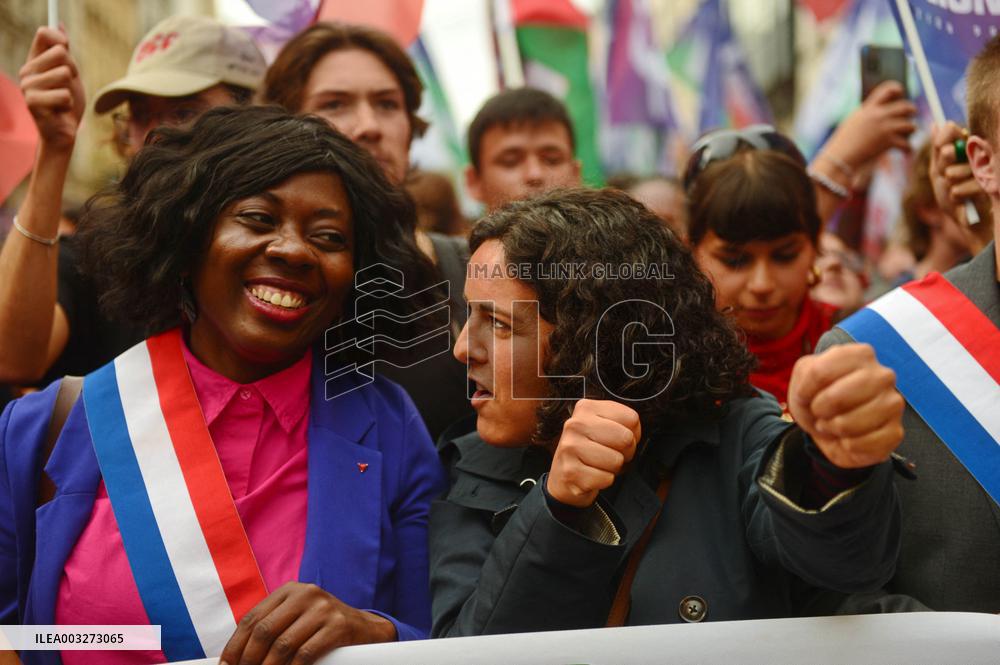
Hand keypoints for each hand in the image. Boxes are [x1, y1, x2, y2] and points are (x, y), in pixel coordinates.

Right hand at [19, 26, 84, 150]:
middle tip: (67, 87)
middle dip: (73, 72)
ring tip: (62, 100)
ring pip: (65, 74)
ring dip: (71, 90)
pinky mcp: (31, 101)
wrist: (64, 131)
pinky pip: (64, 95)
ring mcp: (27, 85)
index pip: (44, 34)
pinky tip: (59, 110)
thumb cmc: (68, 103)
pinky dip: (68, 104)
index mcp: (35, 60)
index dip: (61, 40)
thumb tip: (59, 24)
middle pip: (61, 53)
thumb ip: (64, 51)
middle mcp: (27, 70)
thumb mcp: (71, 74)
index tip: (67, 49)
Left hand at [219, 582, 396, 664]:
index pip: (252, 619)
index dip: (235, 646)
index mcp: (290, 590)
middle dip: (248, 660)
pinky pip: (305, 654)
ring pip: (282, 645)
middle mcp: (305, 594)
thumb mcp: (297, 619)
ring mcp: (323, 608)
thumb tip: (237, 657)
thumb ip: (272, 629)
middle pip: (264, 631)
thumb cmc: (323, 629)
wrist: (366, 629)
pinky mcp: (338, 625)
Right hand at [547, 399, 640, 506]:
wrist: (562, 476)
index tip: (619, 439)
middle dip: (625, 452)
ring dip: (613, 468)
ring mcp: (570, 448)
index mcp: (586, 408)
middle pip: (626, 438)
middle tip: (611, 454)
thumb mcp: (601, 425)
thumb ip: (620, 421)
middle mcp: (575, 425)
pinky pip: (607, 478)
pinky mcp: (571, 472)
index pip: (631, 418)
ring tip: (598, 465)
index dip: (633, 433)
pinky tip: (591, 475)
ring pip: (617, 460)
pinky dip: (603, 481)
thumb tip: (634, 432)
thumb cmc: (587, 450)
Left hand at [788, 344, 903, 468]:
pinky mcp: (895, 432)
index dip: (803, 391)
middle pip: (836, 398)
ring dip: (832, 428)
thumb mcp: (803, 377)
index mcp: (861, 354)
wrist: (831, 428)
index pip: (819, 372)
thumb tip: (819, 392)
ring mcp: (893, 403)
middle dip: (819, 410)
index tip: (806, 395)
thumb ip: (806, 374)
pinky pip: (861, 444)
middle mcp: (883, 375)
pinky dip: (847, 445)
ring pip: (849, 424)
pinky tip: (850, 437)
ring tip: (834, 424)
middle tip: (820, 412)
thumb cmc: (819, 397)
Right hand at [819, 81, 915, 174]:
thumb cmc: (844, 142)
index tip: (901, 91)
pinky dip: (907, 149)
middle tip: (911, 113)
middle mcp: (878, 115)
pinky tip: (906, 151)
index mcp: (868, 108)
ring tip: (908, 133)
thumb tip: (888, 112)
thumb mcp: (854, 122)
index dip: (897, 88)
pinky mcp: (888, 142)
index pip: (888, 89)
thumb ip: (869, 114)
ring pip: (910, 125)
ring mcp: (884, 128)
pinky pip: (906, 144)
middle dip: (911, 110)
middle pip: (905, 106)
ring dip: (911, 130)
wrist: (840, 158)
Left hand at [930, 122, 984, 222]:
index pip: (954, 132)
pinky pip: (964, 186)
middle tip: (947, 174)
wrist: (967, 220)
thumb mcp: (938, 173)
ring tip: (954, 189)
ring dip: (950, 181)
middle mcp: (978, 154)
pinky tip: (961, 199)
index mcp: (966, 149)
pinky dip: (958, 194)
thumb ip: (937, 151)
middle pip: (955, 147)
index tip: (940, 147)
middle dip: (944, 163)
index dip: (945, 137)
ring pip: (957, 168)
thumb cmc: (953, 196)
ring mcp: (986, 169)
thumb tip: (935, 124)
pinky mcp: (990, 185)